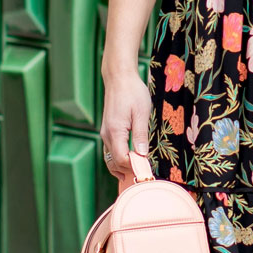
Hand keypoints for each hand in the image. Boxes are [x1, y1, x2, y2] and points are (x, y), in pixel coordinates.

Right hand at [100, 66, 152, 182]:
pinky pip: (110, 150)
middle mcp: (106, 135)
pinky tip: (129, 162)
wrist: (119, 78)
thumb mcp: (141, 113)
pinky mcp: (107, 130)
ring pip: (110, 158)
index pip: (121, 159)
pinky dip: (118, 159)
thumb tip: (142, 154)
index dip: (134, 167)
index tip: (147, 170)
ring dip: (122, 167)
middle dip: (128, 170)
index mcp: (115, 131)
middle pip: (114, 162)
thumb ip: (141, 134)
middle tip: (144, 174)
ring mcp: (105, 133)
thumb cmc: (132, 92)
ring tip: (137, 172)